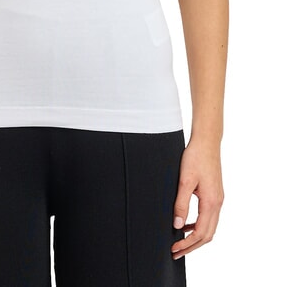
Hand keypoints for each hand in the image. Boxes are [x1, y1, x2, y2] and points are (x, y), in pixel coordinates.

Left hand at [171, 139, 223, 259]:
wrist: (207, 142)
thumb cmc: (195, 157)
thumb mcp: (185, 181)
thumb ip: (181, 204)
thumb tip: (178, 225)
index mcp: (211, 202)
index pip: (201, 233)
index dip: (187, 244)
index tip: (174, 248)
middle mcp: (218, 203)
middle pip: (208, 235)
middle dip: (192, 246)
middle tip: (176, 252)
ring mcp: (218, 199)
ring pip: (210, 227)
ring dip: (196, 237)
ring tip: (180, 241)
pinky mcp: (215, 194)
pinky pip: (209, 216)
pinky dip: (199, 225)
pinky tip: (187, 223)